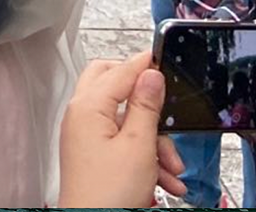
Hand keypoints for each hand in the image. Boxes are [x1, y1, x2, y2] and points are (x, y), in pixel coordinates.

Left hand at [57, 51, 185, 207]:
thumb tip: (150, 74)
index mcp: (88, 107)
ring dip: (155, 143)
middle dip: (147, 103)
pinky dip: (146, 158)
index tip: (162, 59)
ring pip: (126, 123)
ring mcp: (86, 137)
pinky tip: (166, 181)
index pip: (118, 71)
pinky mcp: (94, 156)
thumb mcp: (138, 146)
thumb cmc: (107, 196)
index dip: (143, 64)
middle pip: (114, 89)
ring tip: (173, 169)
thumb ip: (145, 106)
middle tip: (165, 109)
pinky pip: (123, 145)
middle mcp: (82, 117)